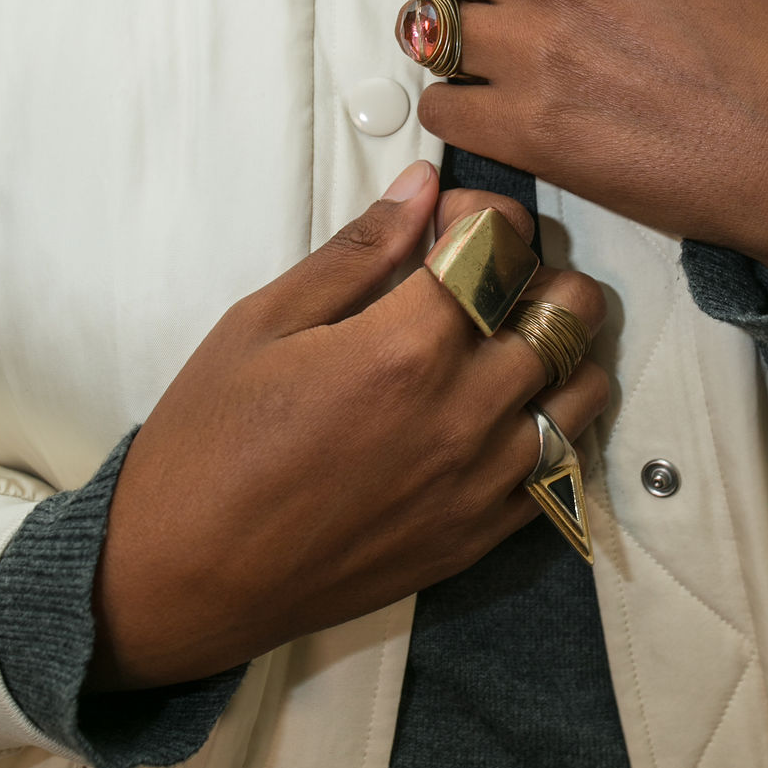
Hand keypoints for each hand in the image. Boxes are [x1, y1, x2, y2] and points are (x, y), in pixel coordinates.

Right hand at [88, 162, 606, 690]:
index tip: (451, 219)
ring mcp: (479, 483)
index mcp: (404, 349)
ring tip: (507, 336)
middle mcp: (462, 414)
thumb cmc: (208, 445)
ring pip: (584, 388)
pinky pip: (562, 465)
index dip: (486, 211)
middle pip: (568, 310)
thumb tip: (421, 188)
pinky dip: (554, 420)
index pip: (503, 245)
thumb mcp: (262, 323)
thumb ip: (356, 252)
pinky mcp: (478, 536)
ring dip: (562, 345)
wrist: (182, 578)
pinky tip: (506, 407)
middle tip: (489, 273)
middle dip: (539, 269)